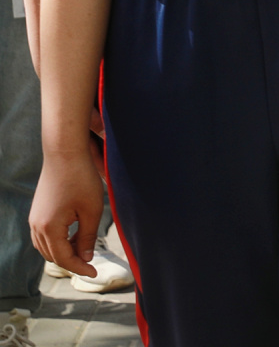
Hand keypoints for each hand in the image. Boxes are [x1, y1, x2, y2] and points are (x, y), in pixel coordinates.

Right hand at [30, 147, 102, 276]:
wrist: (64, 154)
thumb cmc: (81, 179)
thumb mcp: (92, 210)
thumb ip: (88, 236)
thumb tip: (86, 257)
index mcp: (49, 229)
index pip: (64, 258)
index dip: (80, 268)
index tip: (95, 273)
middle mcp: (37, 227)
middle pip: (53, 256)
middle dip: (72, 261)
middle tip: (91, 263)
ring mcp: (34, 219)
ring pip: (47, 247)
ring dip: (65, 252)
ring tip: (85, 248)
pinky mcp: (37, 212)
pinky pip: (45, 236)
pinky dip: (59, 241)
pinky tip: (75, 236)